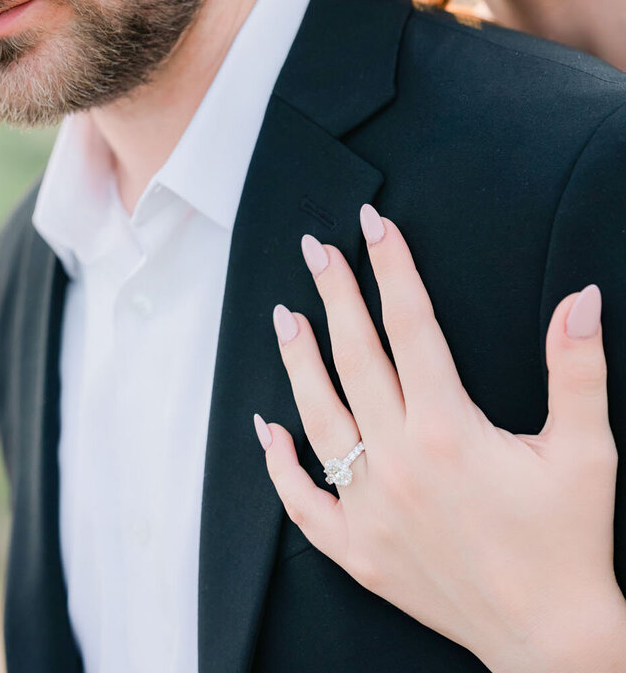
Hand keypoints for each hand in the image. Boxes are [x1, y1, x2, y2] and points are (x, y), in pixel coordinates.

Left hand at [254, 206, 625, 672]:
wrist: (551, 641)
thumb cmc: (569, 542)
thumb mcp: (586, 452)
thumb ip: (577, 369)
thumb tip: (581, 299)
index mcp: (448, 430)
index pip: (410, 325)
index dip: (392, 268)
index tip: (374, 226)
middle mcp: (399, 463)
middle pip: (354, 357)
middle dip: (335, 294)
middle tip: (316, 249)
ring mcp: (371, 510)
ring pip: (320, 417)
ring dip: (298, 361)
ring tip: (284, 315)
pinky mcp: (358, 553)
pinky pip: (304, 502)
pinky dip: (282, 465)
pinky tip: (270, 429)